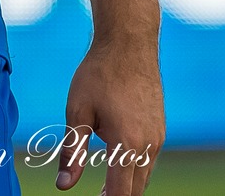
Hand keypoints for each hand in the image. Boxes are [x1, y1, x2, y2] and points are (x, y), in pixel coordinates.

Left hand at [55, 34, 164, 195]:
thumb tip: (64, 185)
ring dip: (126, 185)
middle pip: (135, 190)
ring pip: (144, 176)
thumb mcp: (78, 112)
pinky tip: (119, 163)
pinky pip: (149, 160)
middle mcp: (148, 144)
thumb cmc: (99, 74)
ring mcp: (158, 136)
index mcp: (127, 143)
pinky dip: (135, 170)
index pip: (120, 193)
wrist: (128, 43)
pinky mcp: (160, 128)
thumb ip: (72, 152)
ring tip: (104, 190)